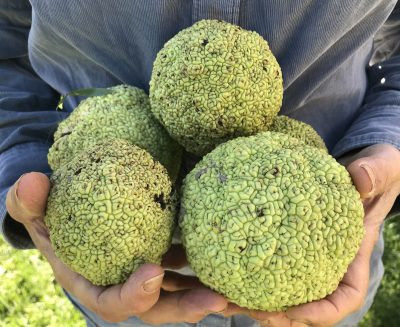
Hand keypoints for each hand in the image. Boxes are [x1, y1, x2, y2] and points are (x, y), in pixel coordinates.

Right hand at [5, 172, 227, 323]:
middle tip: (216, 299)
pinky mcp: (164, 259)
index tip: (153, 271)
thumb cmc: (54, 217)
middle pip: (157, 307)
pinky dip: (208, 263)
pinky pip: (188, 266)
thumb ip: (29, 201)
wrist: (77, 216)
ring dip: (208, 291)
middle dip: (185, 308)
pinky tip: (228, 250)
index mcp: (94, 284)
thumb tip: (34, 182)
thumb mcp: (34, 209)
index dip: (133, 294)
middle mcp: (125, 286)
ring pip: (181, 292)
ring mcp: (148, 275)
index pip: (111, 302)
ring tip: (240, 291)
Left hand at [226, 143, 399, 326]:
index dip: (322, 312)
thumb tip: (360, 178)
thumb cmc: (374, 173)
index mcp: (353, 255)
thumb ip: (375, 172)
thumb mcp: (382, 168)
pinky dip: (248, 271)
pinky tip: (224, 268)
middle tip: (249, 310)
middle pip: (306, 302)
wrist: (356, 169)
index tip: (294, 310)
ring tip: (226, 299)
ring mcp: (304, 252)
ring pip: (282, 288)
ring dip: (255, 299)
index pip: (345, 297)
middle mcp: (328, 261)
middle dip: (278, 314)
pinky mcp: (285, 238)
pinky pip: (268, 261)